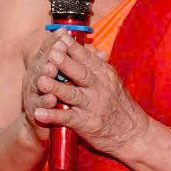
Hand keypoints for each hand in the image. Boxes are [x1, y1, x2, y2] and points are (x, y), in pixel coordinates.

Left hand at [26, 31, 151, 161]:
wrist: (132, 133)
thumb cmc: (119, 104)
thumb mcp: (113, 80)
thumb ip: (98, 65)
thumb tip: (88, 47)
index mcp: (104, 75)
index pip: (87, 58)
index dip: (73, 48)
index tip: (61, 38)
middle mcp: (99, 89)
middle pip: (80, 73)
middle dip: (65, 63)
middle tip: (51, 53)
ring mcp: (92, 106)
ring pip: (72, 94)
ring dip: (55, 88)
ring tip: (41, 81)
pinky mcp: (86, 124)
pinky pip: (67, 119)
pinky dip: (52, 116)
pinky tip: (39, 113)